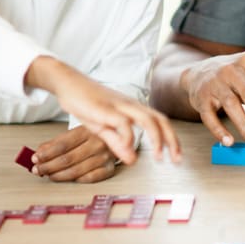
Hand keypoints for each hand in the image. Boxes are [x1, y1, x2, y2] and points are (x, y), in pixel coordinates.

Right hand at [27, 56, 180, 165]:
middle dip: (171, 140)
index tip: (176, 156)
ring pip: (147, 119)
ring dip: (156, 139)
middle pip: (159, 119)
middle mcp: (130, 105)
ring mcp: (119, 105)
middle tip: (176, 160)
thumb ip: (118, 143)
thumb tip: (132, 159)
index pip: (159, 121)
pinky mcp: (105, 108)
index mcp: (133, 108)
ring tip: (159, 157)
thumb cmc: (86, 104)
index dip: (171, 138)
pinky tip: (129, 150)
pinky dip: (129, 137)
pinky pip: (123, 122)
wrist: (68, 83)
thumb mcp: (103, 128)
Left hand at [31, 126, 116, 182]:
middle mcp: (98, 143)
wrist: (120, 137)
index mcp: (88, 130)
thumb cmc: (93, 136)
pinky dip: (74, 179)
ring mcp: (105, 157)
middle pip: (67, 159)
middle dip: (48, 166)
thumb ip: (56, 142)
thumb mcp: (75, 133)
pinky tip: (64, 177)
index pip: (62, 144)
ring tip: (47, 174)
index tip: (35, 158)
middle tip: (37, 169)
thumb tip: (38, 153)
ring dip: (57, 175)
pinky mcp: (109, 169)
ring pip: (76, 171)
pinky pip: (88, 178)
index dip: (46, 153)